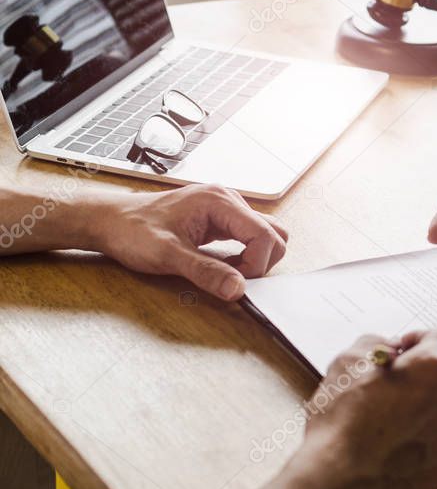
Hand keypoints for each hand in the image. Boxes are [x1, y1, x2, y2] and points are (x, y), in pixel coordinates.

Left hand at [89, 184, 287, 300]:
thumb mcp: (167, 256)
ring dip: (256, 258)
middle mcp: (227, 199)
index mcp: (219, 201)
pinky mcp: (220, 219)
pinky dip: (245, 255)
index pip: (265, 234)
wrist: (109, 220)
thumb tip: (238, 289)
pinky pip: (249, 236)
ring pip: (266, 234)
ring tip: (229, 271)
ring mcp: (226, 208)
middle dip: (262, 261)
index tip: (235, 281)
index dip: (257, 264)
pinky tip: (224, 264)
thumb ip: (205, 272)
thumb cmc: (132, 231)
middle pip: (274, 233)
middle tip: (233, 277)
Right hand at [180, 329, 436, 488]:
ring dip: (432, 404)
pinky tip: (402, 443)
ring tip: (396, 418)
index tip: (400, 352)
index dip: (418, 340)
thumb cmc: (342, 421)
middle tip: (395, 385)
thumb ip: (376, 342)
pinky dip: (431, 436)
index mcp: (435, 367)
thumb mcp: (346, 362)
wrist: (339, 482)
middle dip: (428, 372)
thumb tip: (391, 349)